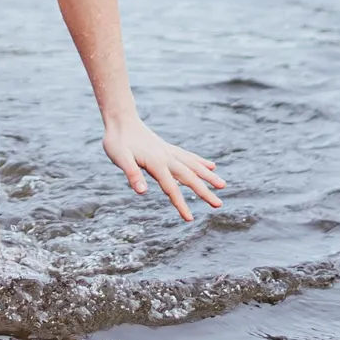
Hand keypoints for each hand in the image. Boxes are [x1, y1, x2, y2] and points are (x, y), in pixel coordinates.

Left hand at [104, 118, 225, 221]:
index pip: (171, 188)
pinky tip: (211, 166)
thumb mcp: (120, 158)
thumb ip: (132, 174)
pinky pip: (188, 157)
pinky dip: (200, 162)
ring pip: (193, 166)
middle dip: (204, 192)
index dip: (180, 204)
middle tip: (219, 205)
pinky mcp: (168, 148)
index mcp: (156, 163)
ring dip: (208, 176)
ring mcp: (169, 152)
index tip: (190, 219)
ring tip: (222, 185)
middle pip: (189, 177)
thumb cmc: (117, 141)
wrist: (121, 120)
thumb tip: (142, 192)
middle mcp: (167, 157)